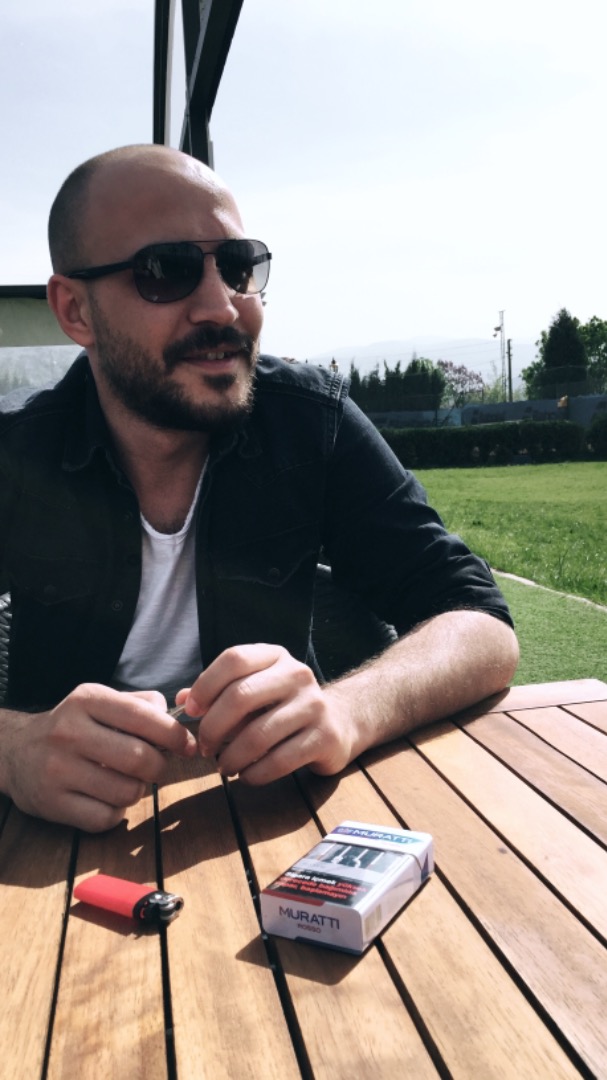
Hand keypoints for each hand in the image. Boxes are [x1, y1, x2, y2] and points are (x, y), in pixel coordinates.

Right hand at [1, 683, 196, 831]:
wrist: (15, 751)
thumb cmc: (72, 726)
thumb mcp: (100, 702)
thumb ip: (140, 705)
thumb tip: (176, 723)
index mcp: (87, 700)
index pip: (145, 717)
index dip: (175, 735)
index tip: (187, 746)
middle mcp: (70, 732)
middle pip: (141, 759)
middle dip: (160, 767)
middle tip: (156, 767)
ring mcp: (58, 769)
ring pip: (127, 792)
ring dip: (137, 791)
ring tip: (125, 781)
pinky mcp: (52, 803)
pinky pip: (106, 818)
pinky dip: (116, 813)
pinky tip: (106, 799)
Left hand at [177, 644, 353, 783]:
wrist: (339, 722)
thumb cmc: (283, 706)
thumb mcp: (254, 690)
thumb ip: (217, 693)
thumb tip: (179, 701)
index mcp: (275, 656)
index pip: (234, 659)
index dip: (205, 686)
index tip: (190, 712)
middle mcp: (297, 675)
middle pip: (242, 696)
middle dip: (213, 727)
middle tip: (203, 747)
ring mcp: (314, 705)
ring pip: (258, 735)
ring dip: (231, 757)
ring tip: (223, 766)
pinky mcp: (324, 737)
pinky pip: (279, 761)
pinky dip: (254, 774)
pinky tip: (246, 776)